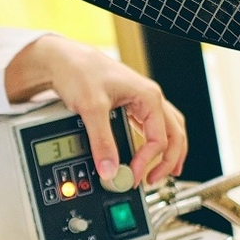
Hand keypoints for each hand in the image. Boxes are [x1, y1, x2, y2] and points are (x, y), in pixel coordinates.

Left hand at [5, 34, 186, 186]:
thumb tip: (109, 170)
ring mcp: (142, 101)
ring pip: (169, 129)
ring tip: (167, 171)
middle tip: (155, 180)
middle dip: (170, 160)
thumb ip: (101, 141)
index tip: (131, 176)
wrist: (64, 59)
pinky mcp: (132, 105)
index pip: (158, 139)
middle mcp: (149, 98)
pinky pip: (154, 126)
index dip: (146, 162)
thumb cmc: (80, 72)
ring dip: (170, 151)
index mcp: (148, 97)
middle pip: (174, 134)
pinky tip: (150, 152)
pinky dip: (157, 142)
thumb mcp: (91, 108)